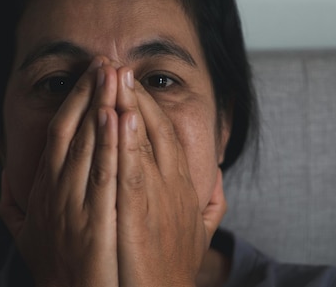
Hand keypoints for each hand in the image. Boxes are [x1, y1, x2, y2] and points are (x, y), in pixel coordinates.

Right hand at [0, 57, 119, 286]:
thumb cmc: (56, 269)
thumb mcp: (25, 236)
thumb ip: (14, 205)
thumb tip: (8, 177)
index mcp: (44, 190)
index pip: (57, 135)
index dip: (74, 103)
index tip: (90, 77)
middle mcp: (56, 193)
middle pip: (72, 132)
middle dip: (89, 94)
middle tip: (105, 61)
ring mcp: (75, 206)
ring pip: (87, 146)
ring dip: (100, 107)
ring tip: (113, 76)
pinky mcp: (95, 222)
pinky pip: (104, 175)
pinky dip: (110, 144)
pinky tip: (121, 117)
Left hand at [114, 67, 226, 285]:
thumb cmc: (174, 268)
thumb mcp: (200, 234)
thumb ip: (211, 204)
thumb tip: (218, 180)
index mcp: (182, 188)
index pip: (167, 136)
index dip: (149, 108)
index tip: (133, 86)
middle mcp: (173, 188)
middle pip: (156, 132)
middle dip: (137, 97)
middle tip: (120, 67)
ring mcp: (158, 201)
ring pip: (143, 144)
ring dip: (130, 108)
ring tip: (117, 78)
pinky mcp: (139, 217)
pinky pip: (131, 172)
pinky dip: (126, 143)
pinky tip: (118, 117)